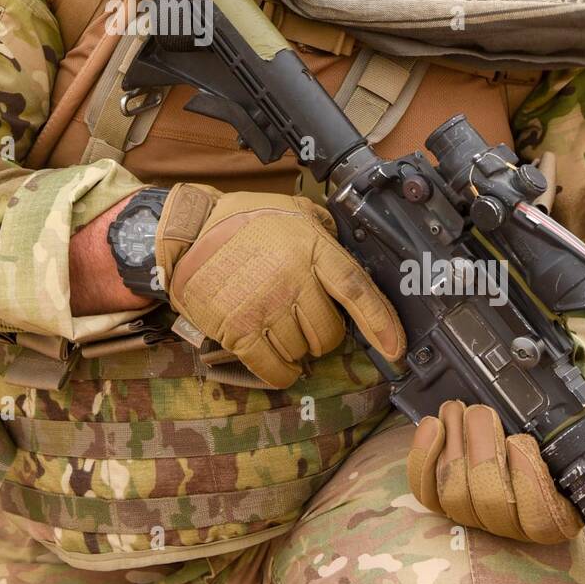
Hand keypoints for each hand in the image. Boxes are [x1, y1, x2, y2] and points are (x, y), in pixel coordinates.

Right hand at [153, 182, 405, 386]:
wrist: (188, 230)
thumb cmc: (243, 220)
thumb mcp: (293, 211)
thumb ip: (324, 232)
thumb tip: (353, 249)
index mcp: (311, 247)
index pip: (356, 289)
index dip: (381, 322)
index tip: (396, 348)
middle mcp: (292, 278)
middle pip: (329, 333)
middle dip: (322, 333)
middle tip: (302, 318)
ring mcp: (265, 306)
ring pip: (302, 352)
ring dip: (295, 347)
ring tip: (277, 325)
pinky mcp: (238, 330)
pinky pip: (273, 368)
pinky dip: (279, 372)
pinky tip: (275, 360)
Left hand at [407, 399, 583, 543]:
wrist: (507, 452)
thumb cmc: (539, 452)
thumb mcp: (555, 451)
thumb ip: (549, 448)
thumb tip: (532, 435)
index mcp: (551, 518)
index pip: (540, 517)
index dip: (526, 477)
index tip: (520, 441)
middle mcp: (510, 526)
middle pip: (490, 498)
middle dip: (480, 446)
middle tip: (479, 411)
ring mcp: (473, 516)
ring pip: (455, 493)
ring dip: (452, 442)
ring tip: (455, 408)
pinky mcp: (442, 503)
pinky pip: (426, 491)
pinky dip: (424, 456)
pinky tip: (432, 425)